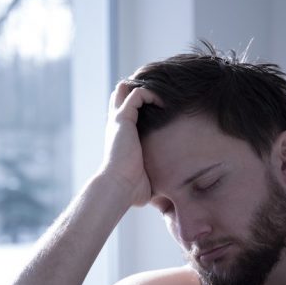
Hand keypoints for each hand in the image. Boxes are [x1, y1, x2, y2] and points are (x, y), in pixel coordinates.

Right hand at [99, 81, 162, 206]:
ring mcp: (118, 120)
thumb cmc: (132, 189)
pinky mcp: (123, 118)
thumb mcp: (145, 179)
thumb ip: (154, 177)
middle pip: (121, 94)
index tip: (162, 106)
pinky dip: (151, 92)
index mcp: (120, 137)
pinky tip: (164, 102)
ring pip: (128, 89)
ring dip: (147, 87)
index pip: (126, 111)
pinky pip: (137, 94)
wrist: (118, 187)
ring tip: (165, 93)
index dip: (141, 104)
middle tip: (162, 93)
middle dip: (141, 89)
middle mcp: (116, 125)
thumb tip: (169, 197)